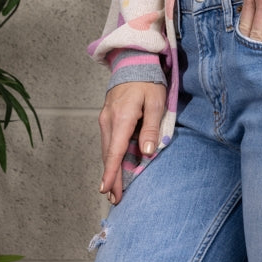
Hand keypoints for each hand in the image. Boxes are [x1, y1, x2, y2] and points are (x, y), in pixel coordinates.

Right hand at [98, 80, 166, 205]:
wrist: (133, 62)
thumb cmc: (148, 82)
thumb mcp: (155, 102)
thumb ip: (150, 127)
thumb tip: (146, 153)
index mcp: (122, 118)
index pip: (115, 151)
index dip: (111, 173)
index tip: (106, 190)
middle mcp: (108, 120)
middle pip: (108, 154)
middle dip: (110, 177)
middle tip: (114, 199)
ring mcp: (105, 119)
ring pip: (106, 149)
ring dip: (109, 168)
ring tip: (113, 189)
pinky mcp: (107, 118)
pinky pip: (108, 141)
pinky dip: (110, 156)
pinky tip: (114, 166)